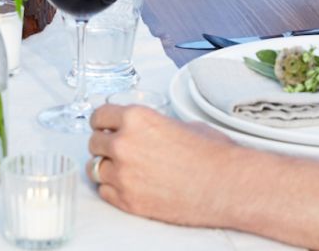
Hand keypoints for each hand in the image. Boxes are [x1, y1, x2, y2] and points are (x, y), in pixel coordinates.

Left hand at [87, 104, 243, 227]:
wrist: (225, 184)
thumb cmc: (211, 154)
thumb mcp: (180, 123)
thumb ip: (153, 126)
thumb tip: (147, 131)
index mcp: (136, 118)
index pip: (99, 116)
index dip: (103, 123)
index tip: (104, 127)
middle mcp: (124, 144)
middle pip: (93, 142)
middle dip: (104, 145)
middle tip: (116, 150)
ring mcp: (123, 174)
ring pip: (94, 169)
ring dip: (107, 168)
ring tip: (123, 170)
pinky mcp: (128, 201)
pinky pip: (105, 192)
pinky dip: (113, 189)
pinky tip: (129, 186)